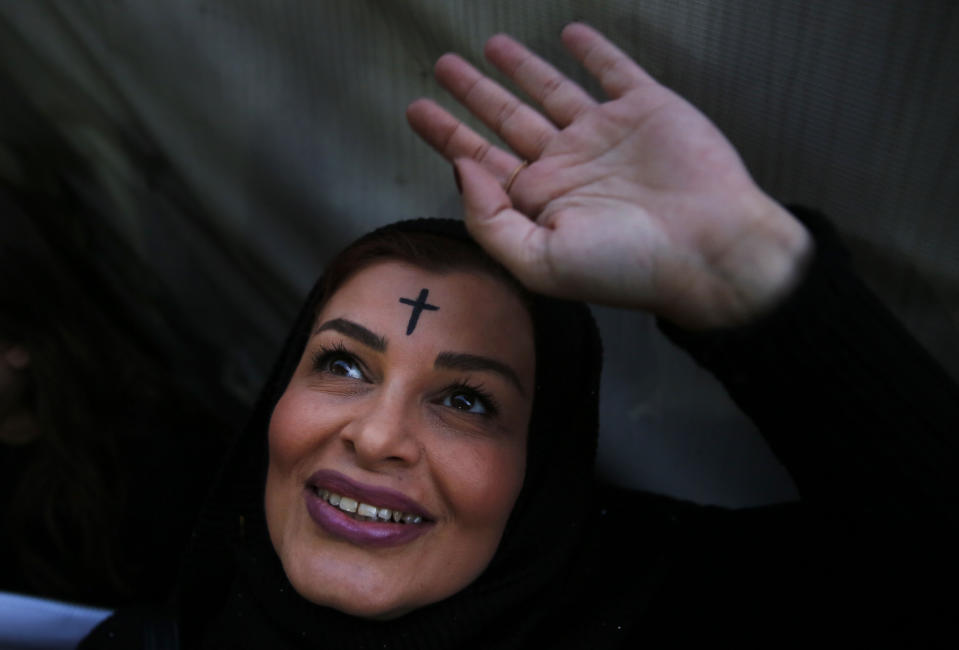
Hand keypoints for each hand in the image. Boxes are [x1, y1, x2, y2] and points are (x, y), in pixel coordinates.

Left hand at [407, 23, 810, 328]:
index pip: (481, 162)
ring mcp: (606, 135)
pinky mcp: (646, 109)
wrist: (710, 251)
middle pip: (507, 120)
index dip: (447, 135)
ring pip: (551, 91)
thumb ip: (489, 218)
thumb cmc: (627, 268)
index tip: (417, 110)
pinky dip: (592, 51)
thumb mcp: (539, 261)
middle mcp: (568, 165)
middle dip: (474, 94)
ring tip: (489, 45)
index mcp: (540, 202)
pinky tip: (569, 34)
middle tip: (443, 67)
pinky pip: (612, 70)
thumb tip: (460, 167)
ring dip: (520, 68)